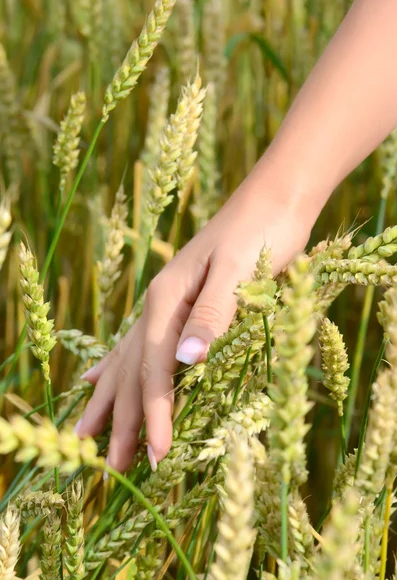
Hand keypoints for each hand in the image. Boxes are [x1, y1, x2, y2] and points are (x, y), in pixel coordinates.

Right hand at [75, 154, 318, 471]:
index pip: (156, 369)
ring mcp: (166, 304)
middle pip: (133, 371)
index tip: (158, 456)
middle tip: (111, 467)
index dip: (156, 414)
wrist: (273, 201)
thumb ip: (213, 314)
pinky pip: (136, 343)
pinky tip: (98, 377)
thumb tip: (185, 361)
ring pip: (127, 360)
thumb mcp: (241, 271)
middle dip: (124, 420)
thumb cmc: (262, 234)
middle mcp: (159, 304)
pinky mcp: (179, 305)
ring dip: (110, 399)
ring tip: (85, 431)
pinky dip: (116, 366)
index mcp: (169, 299)